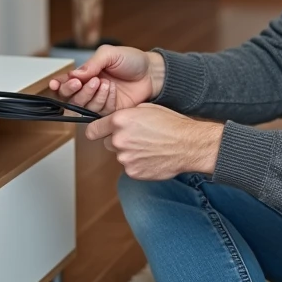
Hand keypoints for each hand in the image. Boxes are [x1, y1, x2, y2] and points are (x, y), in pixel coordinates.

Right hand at [47, 44, 164, 116]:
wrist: (152, 73)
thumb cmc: (132, 60)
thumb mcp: (110, 54)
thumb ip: (91, 63)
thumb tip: (74, 74)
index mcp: (86, 74)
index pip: (65, 82)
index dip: (58, 85)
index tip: (55, 84)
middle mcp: (89, 89)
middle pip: (70, 97)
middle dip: (73, 91)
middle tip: (82, 82)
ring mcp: (99, 101)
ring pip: (83, 106)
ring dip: (92, 95)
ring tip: (105, 83)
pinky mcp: (109, 112)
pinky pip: (99, 112)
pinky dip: (104, 100)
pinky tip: (113, 90)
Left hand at [84, 103, 223, 180]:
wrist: (188, 144)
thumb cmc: (171, 124)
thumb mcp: (145, 109)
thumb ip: (125, 115)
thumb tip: (113, 120)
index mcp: (119, 121)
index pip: (93, 130)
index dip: (97, 131)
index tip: (99, 132)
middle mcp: (119, 139)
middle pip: (108, 142)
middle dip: (118, 140)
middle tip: (137, 137)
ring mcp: (125, 158)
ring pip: (120, 155)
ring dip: (130, 152)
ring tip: (149, 147)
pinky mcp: (133, 172)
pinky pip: (130, 167)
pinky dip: (138, 164)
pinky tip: (152, 157)